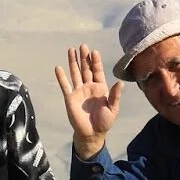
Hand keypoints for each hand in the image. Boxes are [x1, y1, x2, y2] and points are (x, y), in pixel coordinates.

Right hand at [54, 44, 122, 159]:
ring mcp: (78, 91)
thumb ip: (115, 95)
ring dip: (73, 62)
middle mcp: (89, 87)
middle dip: (84, 58)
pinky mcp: (70, 98)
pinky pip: (65, 85)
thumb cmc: (104, 122)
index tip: (94, 52)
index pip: (97, 71)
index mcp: (100, 88)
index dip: (96, 62)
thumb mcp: (113, 108)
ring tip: (71, 50)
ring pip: (75, 73)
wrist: (91, 133)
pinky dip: (61, 77)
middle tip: (83, 45)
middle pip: (86, 69)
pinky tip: (58, 68)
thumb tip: (121, 83)